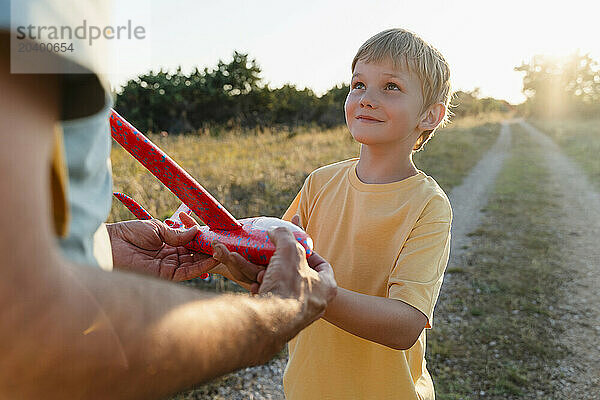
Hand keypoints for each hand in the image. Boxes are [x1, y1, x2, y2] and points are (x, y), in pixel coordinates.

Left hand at [106, 215, 218, 280]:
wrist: (109, 246)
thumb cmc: (127, 234)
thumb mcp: (156, 228)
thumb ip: (177, 233)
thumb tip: (196, 231)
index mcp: (166, 244)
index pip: (189, 243)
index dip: (202, 239)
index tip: (215, 234)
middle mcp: (169, 257)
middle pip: (194, 254)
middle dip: (209, 249)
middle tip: (224, 243)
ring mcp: (168, 266)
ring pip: (194, 264)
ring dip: (209, 258)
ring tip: (222, 250)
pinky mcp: (166, 275)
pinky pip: (188, 272)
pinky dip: (201, 267)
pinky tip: (212, 259)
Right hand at [213, 225, 336, 320]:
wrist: (270, 320)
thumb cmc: (288, 284)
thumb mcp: (288, 249)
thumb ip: (284, 235)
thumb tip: (276, 230)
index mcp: (327, 286)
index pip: (322, 264)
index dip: (309, 252)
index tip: (295, 247)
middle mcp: (317, 302)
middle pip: (299, 276)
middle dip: (282, 266)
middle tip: (272, 260)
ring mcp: (300, 315)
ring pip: (284, 289)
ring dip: (270, 278)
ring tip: (261, 274)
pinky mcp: (282, 323)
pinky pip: (274, 301)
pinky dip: (265, 292)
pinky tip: (257, 288)